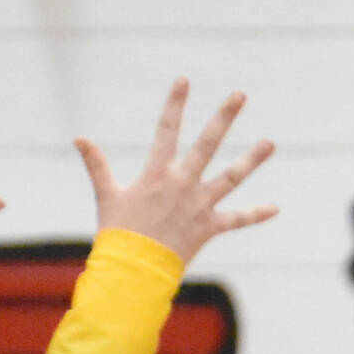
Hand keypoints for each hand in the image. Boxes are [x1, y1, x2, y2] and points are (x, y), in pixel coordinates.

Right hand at [75, 79, 276, 263]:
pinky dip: (255, 215)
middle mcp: (182, 185)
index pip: (167, 130)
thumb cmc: (118, 234)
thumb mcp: (106, 196)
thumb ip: (96, 165)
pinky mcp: (208, 228)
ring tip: (270, 143)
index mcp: (157, 174)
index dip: (175, 104)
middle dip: (224, 118)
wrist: (133, 273)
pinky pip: (236, 220)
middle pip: (208, 145)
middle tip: (240, 95)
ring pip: (231, 178)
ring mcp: (198, 206)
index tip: (184, 80)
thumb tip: (78, 138)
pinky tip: (275, 208)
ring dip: (251, 160)